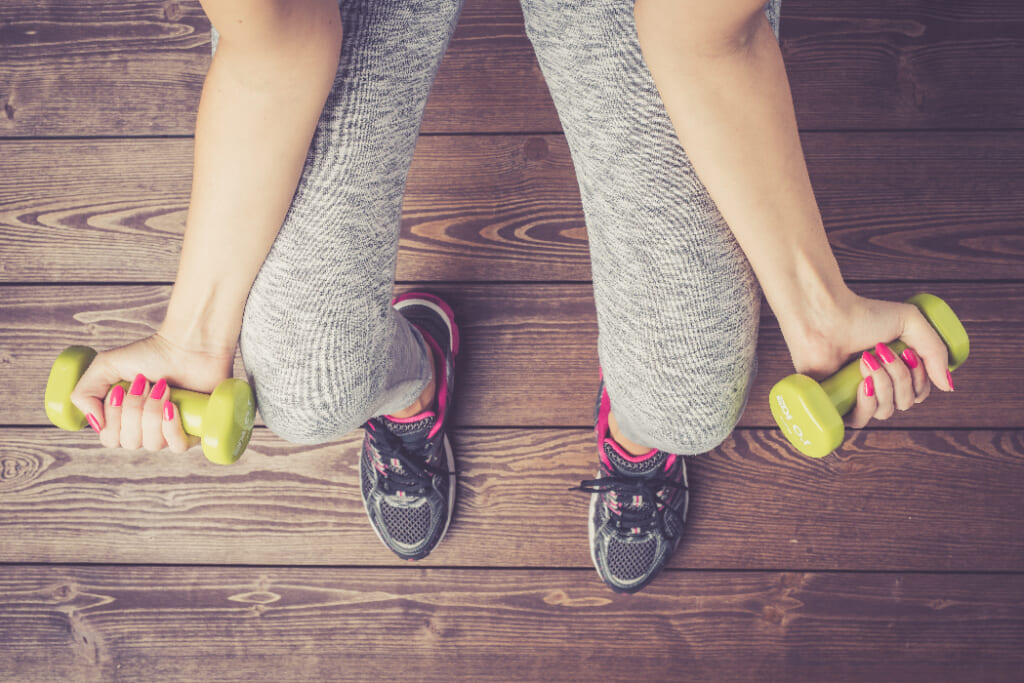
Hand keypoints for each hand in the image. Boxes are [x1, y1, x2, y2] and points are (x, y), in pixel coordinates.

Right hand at [69, 334, 233, 452]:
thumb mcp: (105, 366)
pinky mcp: (194, 430)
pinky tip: (171, 406)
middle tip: (143, 383)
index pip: (110, 438)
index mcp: (126, 418)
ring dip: (153, 411)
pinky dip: (170, 426)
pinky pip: (177, 446)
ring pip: (152, 443)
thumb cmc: (152, 353)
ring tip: (162, 386)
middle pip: (130, 442)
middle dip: (134, 409)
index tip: (121, 388)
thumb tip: (96, 424)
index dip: (113, 416)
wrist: (188, 344)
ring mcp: (171, 431)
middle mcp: (147, 429)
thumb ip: (84, 393)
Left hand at [782, 291, 954, 429]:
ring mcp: (853, 396)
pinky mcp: (833, 403)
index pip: (919, 393)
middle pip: (904, 403)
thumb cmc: (863, 314)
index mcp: (892, 370)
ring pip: (885, 412)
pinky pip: (859, 422)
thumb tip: (948, 387)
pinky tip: (864, 384)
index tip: (908, 353)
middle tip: (882, 351)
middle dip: (900, 378)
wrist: (825, 315)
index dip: (920, 379)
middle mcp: (875, 385)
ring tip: (866, 360)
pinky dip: (867, 404)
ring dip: (884, 385)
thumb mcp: (911, 322)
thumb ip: (936, 351)